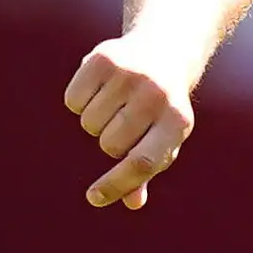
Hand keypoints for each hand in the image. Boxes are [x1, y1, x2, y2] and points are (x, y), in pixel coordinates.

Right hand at [63, 33, 202, 209]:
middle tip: (125, 122)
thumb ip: (147, 168)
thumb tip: (132, 202)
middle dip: (110, 142)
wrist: (162, 50)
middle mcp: (157, 97)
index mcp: (178, 122)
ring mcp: (131, 75)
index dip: (117, 184)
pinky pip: (73, 100)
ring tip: (115, 102)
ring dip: (95, 121)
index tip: (94, 197)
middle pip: (109, 145)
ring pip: (89, 124)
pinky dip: (79, 100)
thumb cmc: (162, 107)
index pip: (142, 163)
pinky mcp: (104, 59)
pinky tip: (100, 88)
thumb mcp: (164, 137)